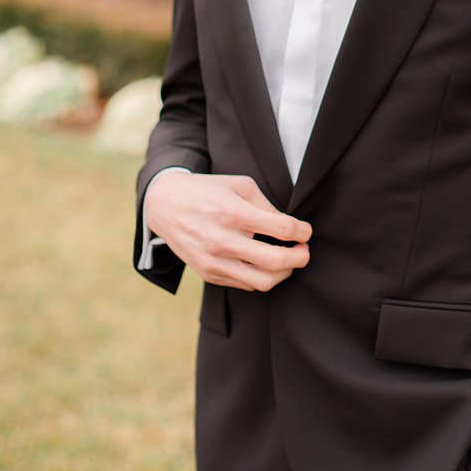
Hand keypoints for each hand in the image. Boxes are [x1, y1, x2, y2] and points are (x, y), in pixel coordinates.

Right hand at [144, 172, 311, 290]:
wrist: (165, 206)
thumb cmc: (207, 191)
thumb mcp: (240, 186)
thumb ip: (267, 206)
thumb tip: (291, 227)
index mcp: (234, 214)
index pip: (283, 230)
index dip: (302, 232)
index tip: (305, 231)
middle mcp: (223, 241)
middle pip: (276, 261)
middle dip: (300, 258)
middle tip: (305, 251)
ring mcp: (214, 262)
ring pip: (263, 282)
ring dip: (284, 272)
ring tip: (288, 260)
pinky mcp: (209, 274)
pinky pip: (246, 285)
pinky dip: (262, 277)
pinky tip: (266, 264)